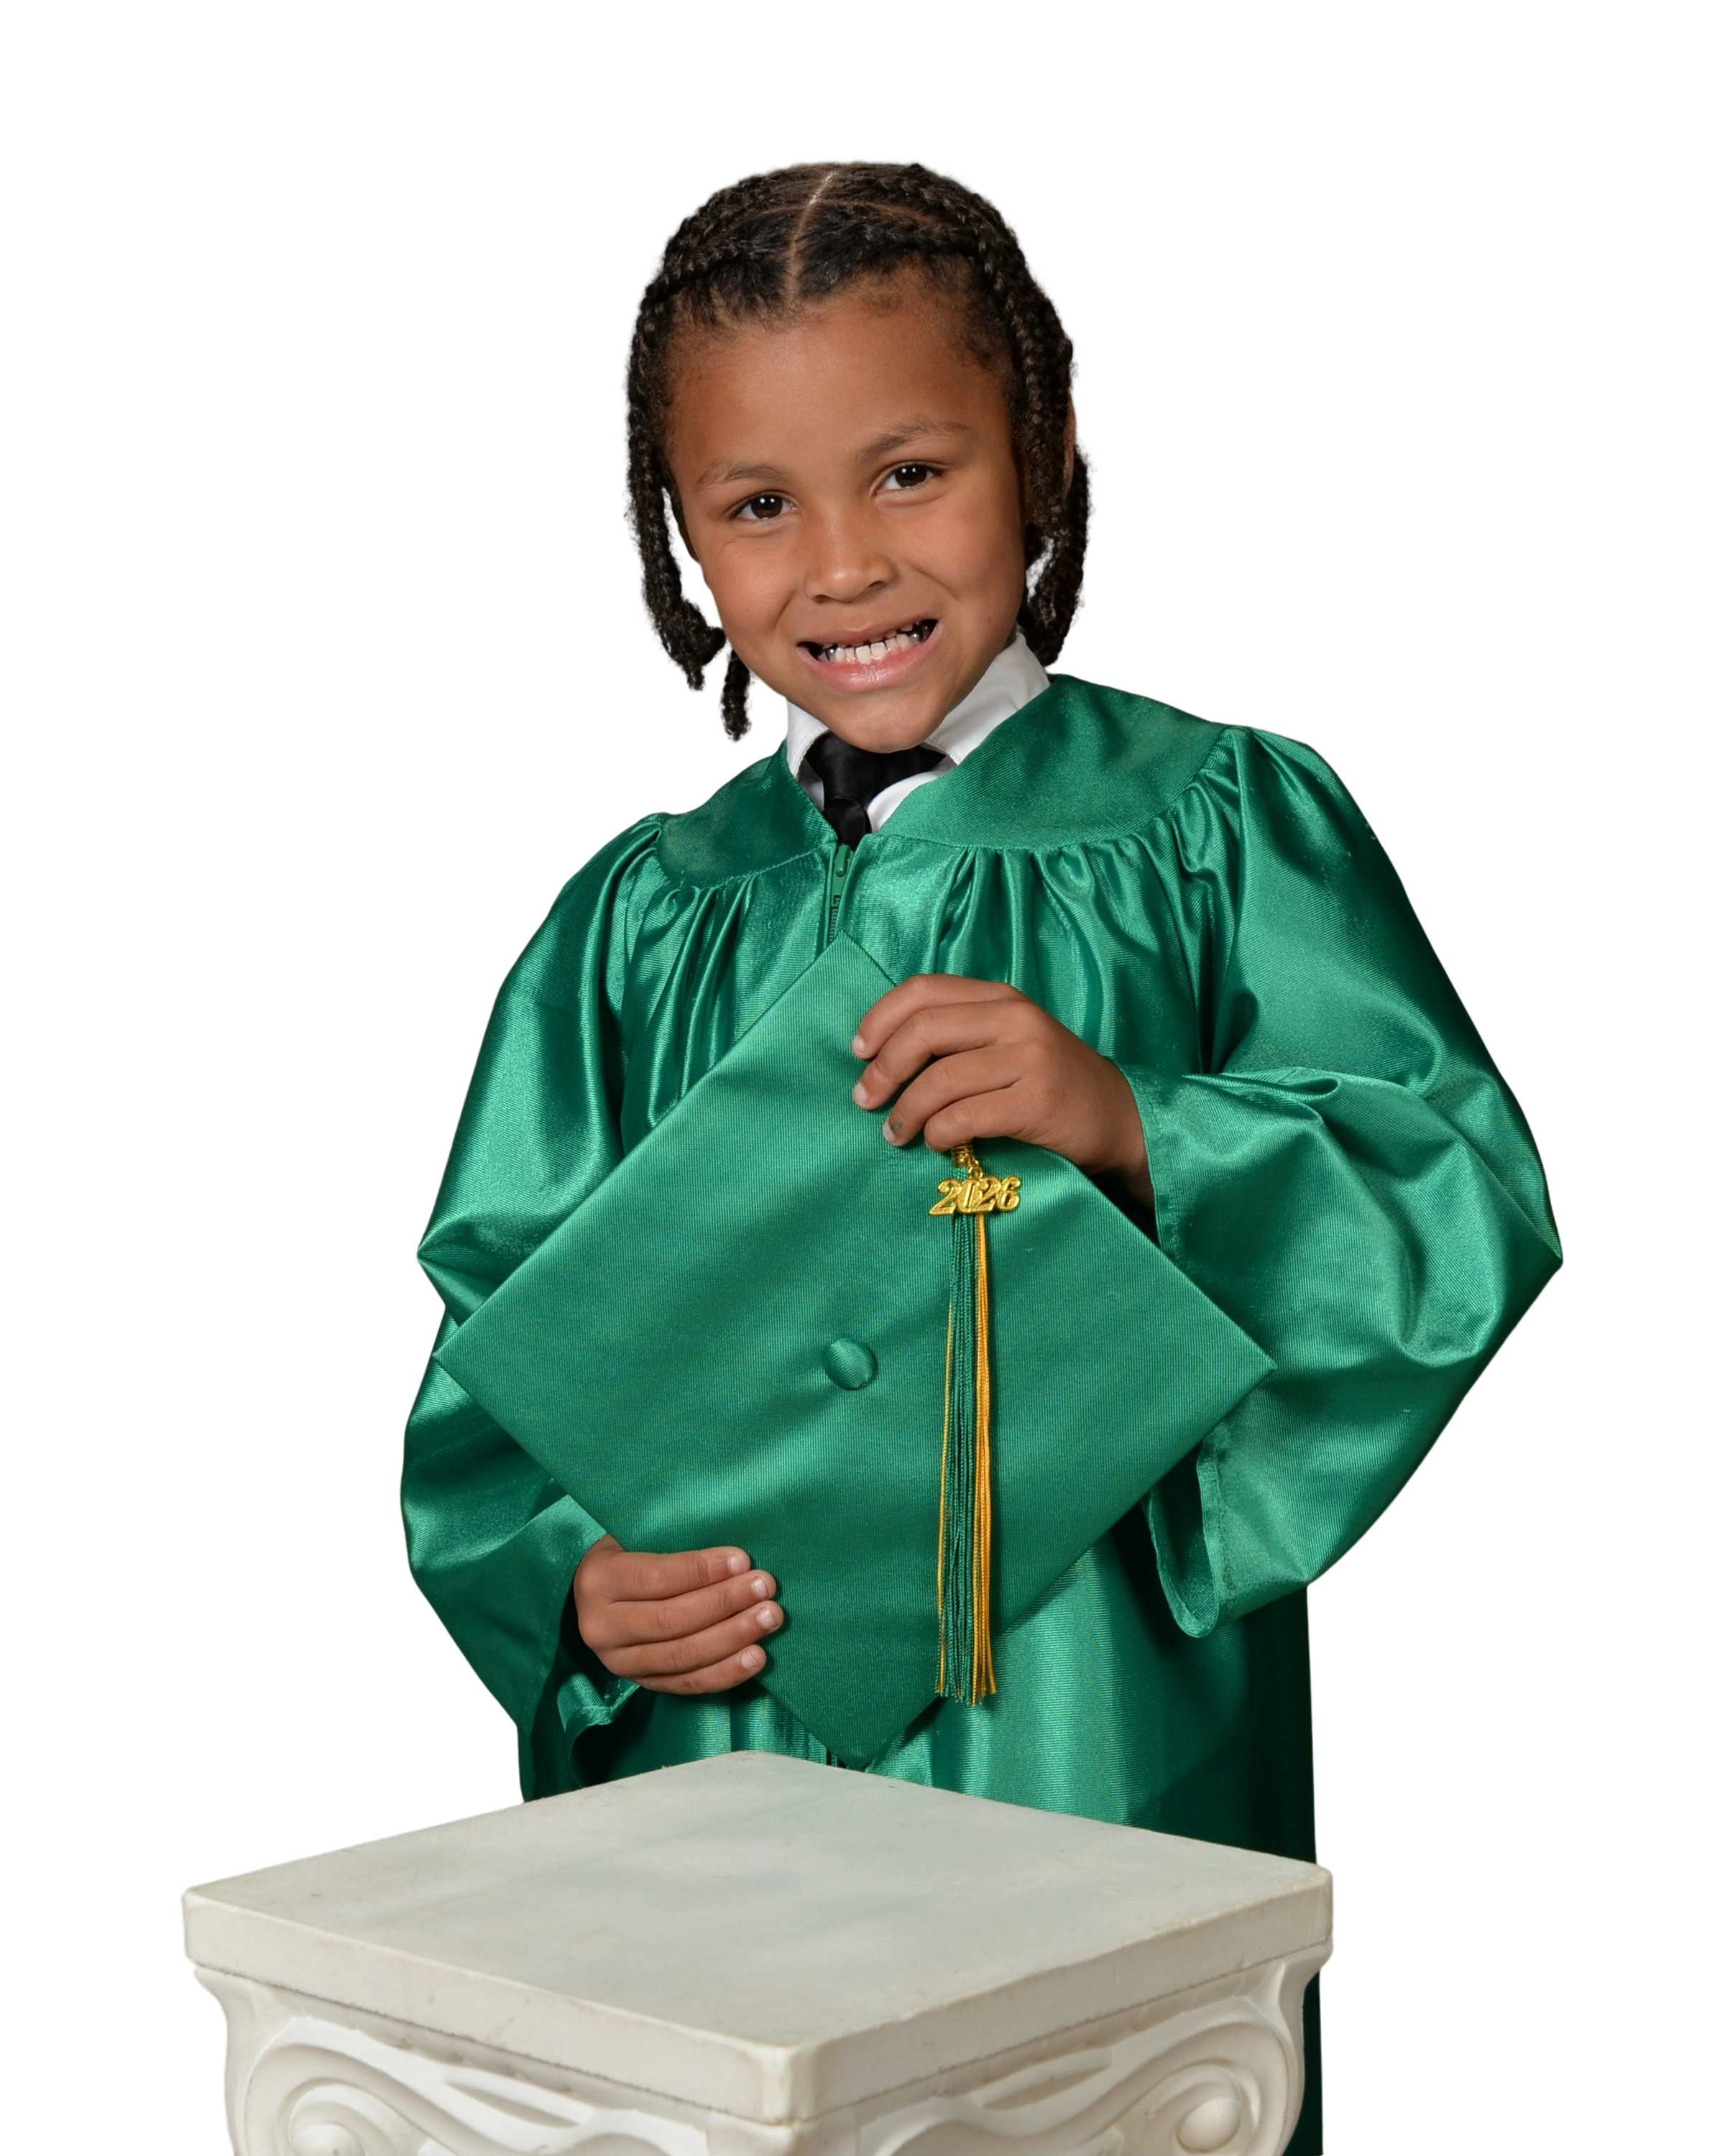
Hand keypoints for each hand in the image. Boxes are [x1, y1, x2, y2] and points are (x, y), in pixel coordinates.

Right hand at [573, 1535, 782, 1693]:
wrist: (594, 1597)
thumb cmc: (627, 1553)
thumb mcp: (634, 1536)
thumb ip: (672, 1540)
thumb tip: (732, 1551)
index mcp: (598, 1580)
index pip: (655, 1579)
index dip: (701, 1571)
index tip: (742, 1559)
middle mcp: (601, 1627)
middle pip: (671, 1621)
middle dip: (724, 1603)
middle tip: (765, 1587)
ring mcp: (619, 1663)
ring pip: (682, 1656)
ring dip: (732, 1637)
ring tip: (769, 1618)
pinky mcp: (641, 1684)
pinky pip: (687, 1683)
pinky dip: (726, 1673)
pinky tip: (757, 1657)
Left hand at [851, 974, 1152, 1207]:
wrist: (1118, 1117)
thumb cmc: (1049, 1081)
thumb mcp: (1008, 1039)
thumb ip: (959, 1034)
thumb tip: (882, 1052)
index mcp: (1001, 997)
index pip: (924, 990)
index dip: (880, 1018)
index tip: (858, 1051)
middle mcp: (1015, 1019)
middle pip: (923, 1032)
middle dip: (882, 1069)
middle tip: (865, 1100)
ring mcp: (1030, 1059)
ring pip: (940, 1081)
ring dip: (905, 1112)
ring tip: (895, 1133)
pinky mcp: (1037, 1102)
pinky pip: (965, 1117)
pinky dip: (938, 1133)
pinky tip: (936, 1143)